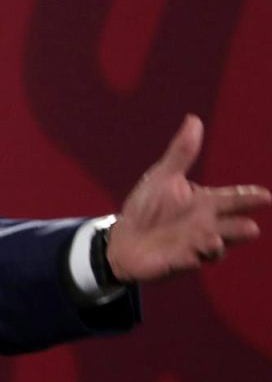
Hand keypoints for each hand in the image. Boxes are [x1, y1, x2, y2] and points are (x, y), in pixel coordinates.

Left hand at [107, 115, 269, 282]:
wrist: (124, 238)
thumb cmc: (148, 207)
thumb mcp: (163, 177)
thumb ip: (181, 152)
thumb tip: (194, 120)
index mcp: (205, 203)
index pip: (233, 199)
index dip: (249, 198)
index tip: (265, 196)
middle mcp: (206, 226)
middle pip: (232, 227)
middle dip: (240, 228)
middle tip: (250, 227)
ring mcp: (195, 246)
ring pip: (215, 247)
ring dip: (217, 245)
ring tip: (215, 240)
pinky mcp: (179, 261)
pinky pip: (189, 261)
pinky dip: (191, 259)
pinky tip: (192, 256)